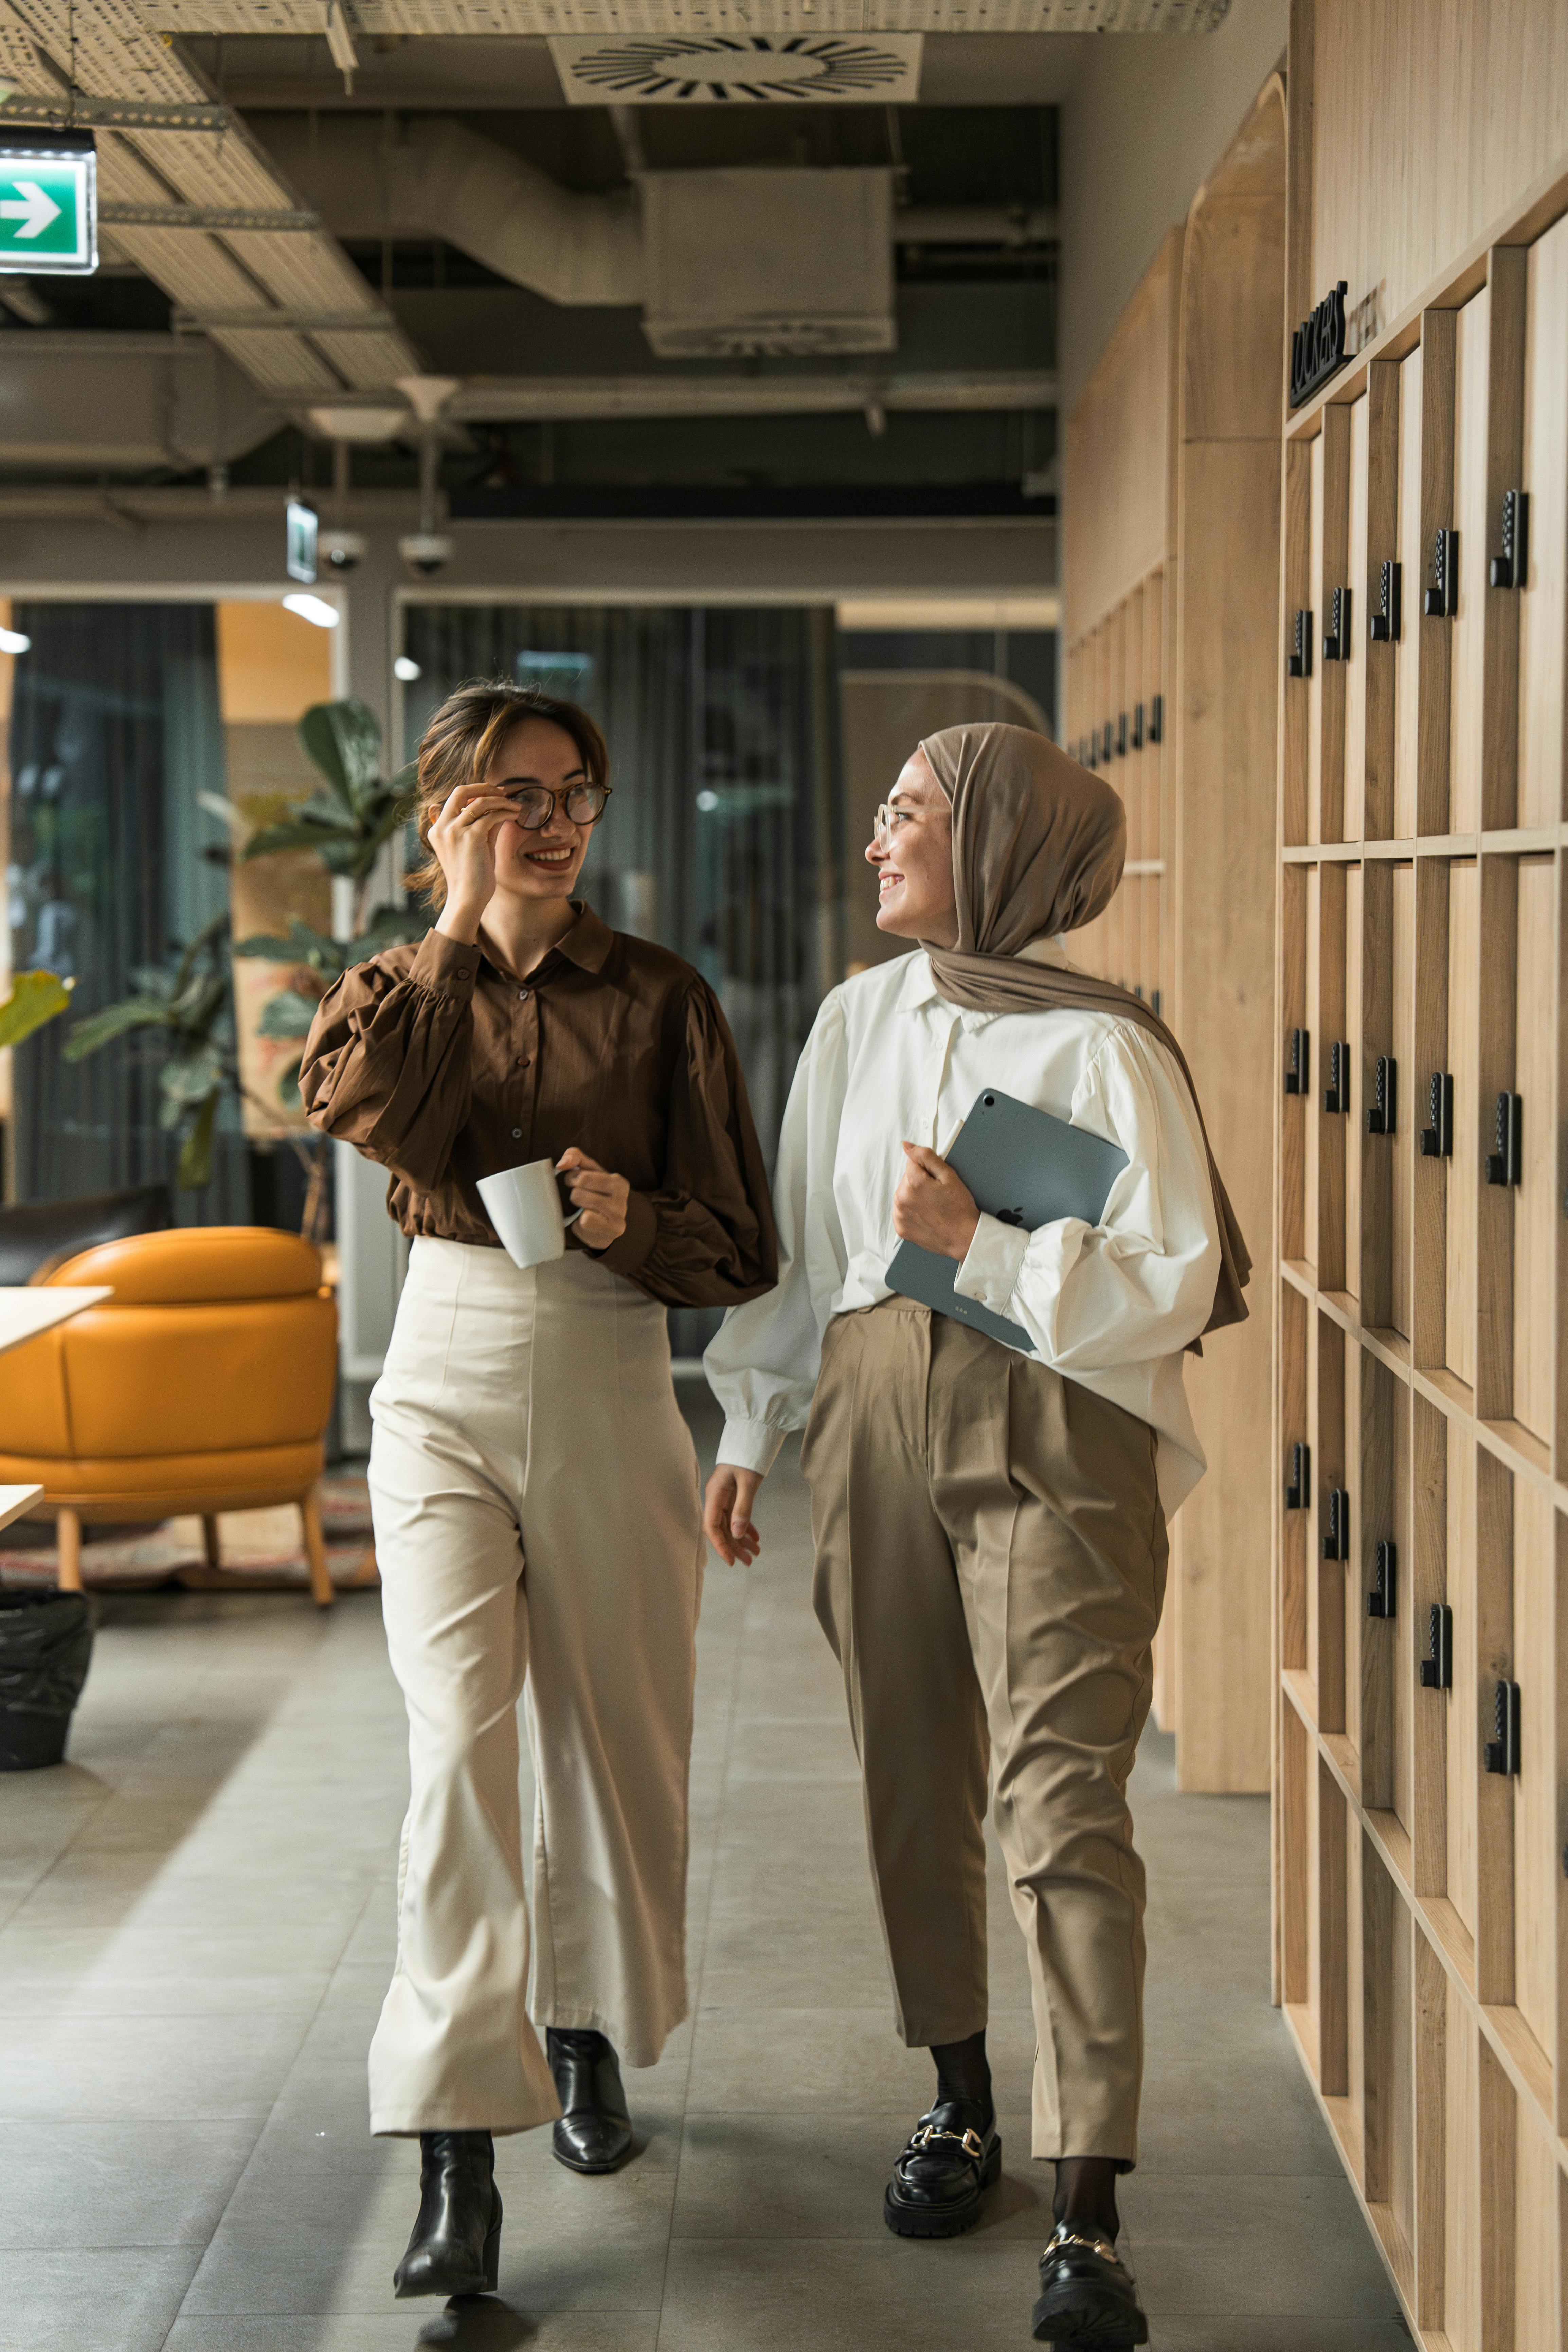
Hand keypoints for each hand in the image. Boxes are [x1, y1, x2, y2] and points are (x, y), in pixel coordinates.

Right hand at [429, 782, 517, 940]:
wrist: (468, 899)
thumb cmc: (472, 878)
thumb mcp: (475, 847)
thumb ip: (482, 827)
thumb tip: (499, 809)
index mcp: (438, 829)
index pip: (455, 799)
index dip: (475, 792)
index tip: (494, 794)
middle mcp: (442, 827)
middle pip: (460, 790)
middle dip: (484, 787)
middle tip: (503, 792)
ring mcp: (454, 831)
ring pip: (479, 801)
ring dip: (501, 800)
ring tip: (515, 806)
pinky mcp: (470, 837)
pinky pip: (491, 815)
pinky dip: (505, 812)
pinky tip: (515, 816)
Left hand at [555, 1147, 629, 1251]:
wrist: (607, 1226)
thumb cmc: (595, 1194)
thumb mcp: (588, 1171)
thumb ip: (575, 1157)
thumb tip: (562, 1164)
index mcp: (617, 1181)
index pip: (581, 1175)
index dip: (571, 1179)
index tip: (576, 1184)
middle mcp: (621, 1198)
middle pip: (580, 1188)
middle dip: (574, 1193)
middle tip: (580, 1198)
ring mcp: (618, 1216)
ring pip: (582, 1205)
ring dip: (577, 1208)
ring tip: (585, 1209)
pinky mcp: (611, 1232)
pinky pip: (585, 1222)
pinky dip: (580, 1224)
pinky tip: (587, 1223)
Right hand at [703, 1463, 763, 1565]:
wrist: (752, 1439)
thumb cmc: (747, 1456)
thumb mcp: (748, 1483)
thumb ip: (742, 1508)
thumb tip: (737, 1534)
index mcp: (715, 1495)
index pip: (712, 1527)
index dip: (720, 1545)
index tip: (731, 1560)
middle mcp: (717, 1498)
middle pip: (722, 1529)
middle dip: (734, 1547)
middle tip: (748, 1562)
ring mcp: (725, 1497)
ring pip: (730, 1525)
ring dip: (741, 1540)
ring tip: (755, 1554)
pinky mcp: (734, 1495)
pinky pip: (737, 1516)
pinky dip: (746, 1528)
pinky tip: (755, 1538)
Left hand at [892, 1141, 980, 1261]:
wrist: (964, 1237)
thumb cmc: (959, 1209)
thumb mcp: (949, 1176)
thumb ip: (926, 1156)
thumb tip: (907, 1146)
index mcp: (913, 1182)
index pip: (913, 1163)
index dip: (928, 1170)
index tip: (937, 1182)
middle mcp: (901, 1198)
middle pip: (907, 1178)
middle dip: (920, 1183)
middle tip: (938, 1196)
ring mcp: (899, 1214)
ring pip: (904, 1194)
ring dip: (915, 1196)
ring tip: (933, 1206)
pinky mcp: (900, 1227)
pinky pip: (902, 1211)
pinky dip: (912, 1211)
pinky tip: (927, 1215)